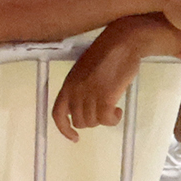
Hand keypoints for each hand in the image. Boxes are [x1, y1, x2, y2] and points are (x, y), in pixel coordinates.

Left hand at [53, 17, 163, 139]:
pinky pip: (106, 120)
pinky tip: (118, 111)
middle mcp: (75, 91)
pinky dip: (113, 119)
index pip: (58, 114)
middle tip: (104, 112)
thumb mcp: (84, 71)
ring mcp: (90, 94)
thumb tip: (82, 108)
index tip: (74, 137)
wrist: (122, 42)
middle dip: (93, 121)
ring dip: (105, 119)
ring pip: (94, 122)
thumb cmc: (107, 54)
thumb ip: (79, 88)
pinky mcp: (105, 97)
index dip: (64, 129)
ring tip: (113, 108)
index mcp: (68, 84)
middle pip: (80, 121)